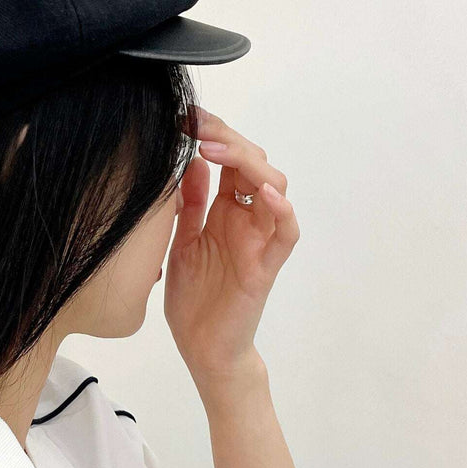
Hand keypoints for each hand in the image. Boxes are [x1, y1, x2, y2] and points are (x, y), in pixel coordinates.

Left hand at [163, 104, 298, 385]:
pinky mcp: (267, 266)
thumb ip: (188, 205)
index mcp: (223, 212)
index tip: (185, 116)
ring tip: (216, 149)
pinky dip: (280, 209)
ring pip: (274, 187)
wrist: (203, 351)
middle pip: (252, 164)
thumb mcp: (180, 243)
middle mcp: (246, 220)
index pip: (227, 161)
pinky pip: (286, 232)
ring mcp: (260, 241)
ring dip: (249, 163)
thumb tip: (189, 161)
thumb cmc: (193, 300)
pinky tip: (261, 191)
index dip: (212, 135)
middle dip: (227, 138)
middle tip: (198, 124)